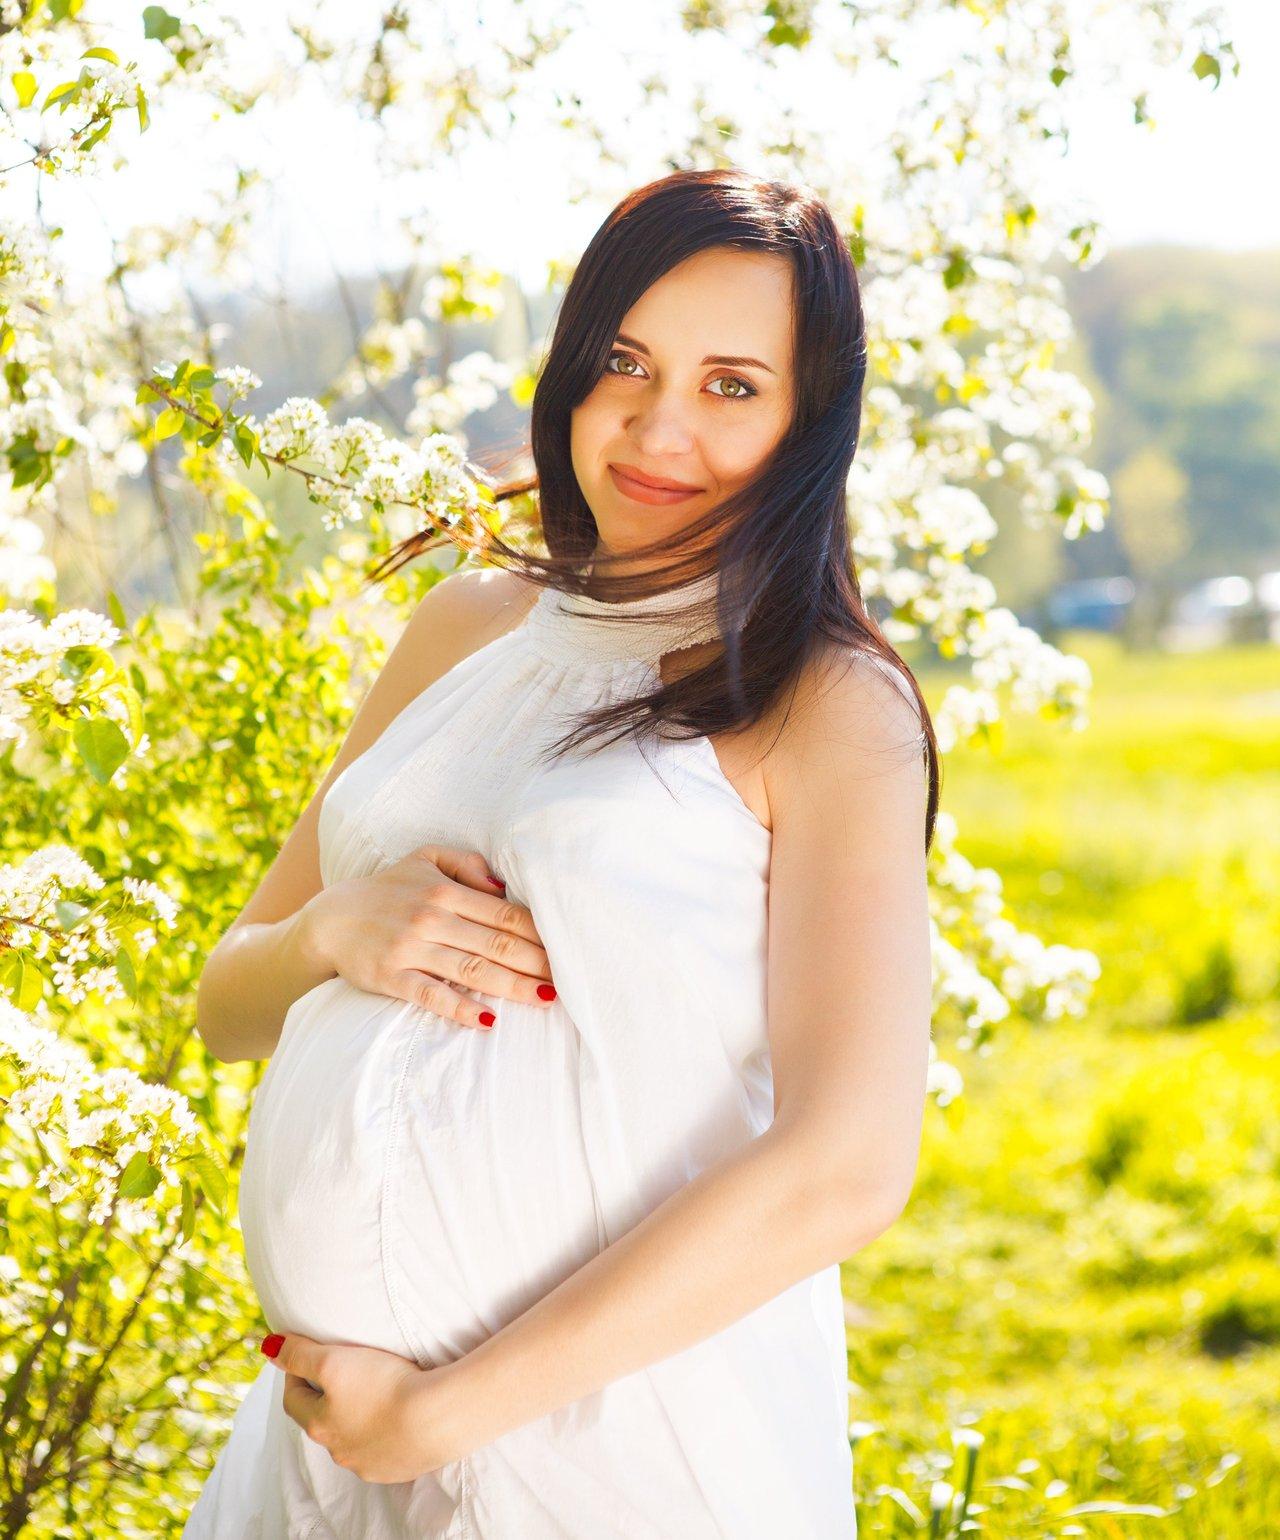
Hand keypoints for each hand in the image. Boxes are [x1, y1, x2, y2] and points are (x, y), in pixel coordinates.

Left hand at [266, 1332, 467, 1482]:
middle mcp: (339, 1452)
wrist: (437, 1419)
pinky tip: (397, 1417)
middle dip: (325, 1398)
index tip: (307, 1355)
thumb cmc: (383, 1386)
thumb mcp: (333, 1361)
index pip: (294, 1399)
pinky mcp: (398, 1468)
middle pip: (322, 1422)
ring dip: (354, 1418)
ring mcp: (369, 1464)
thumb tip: (268, 1349)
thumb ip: (299, 1354)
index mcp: (319, 1426)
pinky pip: (381, 1450)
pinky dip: (382, 1433)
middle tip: (341, 1373)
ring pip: (351, 1438)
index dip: (295, 1374)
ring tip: (373, 1393)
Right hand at [299, 844, 555, 1030]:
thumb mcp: (425, 859)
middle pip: (496, 944)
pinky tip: (487, 1021)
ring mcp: (411, 949)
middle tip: (569, 980)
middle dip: (537, 963)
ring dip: (512, 987)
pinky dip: (460, 1009)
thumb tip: (505, 884)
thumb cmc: (388, 889)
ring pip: (472, 971)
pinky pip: (431, 995)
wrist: (329, 919)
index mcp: (446, 890)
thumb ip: (468, 865)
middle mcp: (432, 917)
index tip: (567, 948)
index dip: (539, 933)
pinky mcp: (391, 977)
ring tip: (544, 999)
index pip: (505, 914)